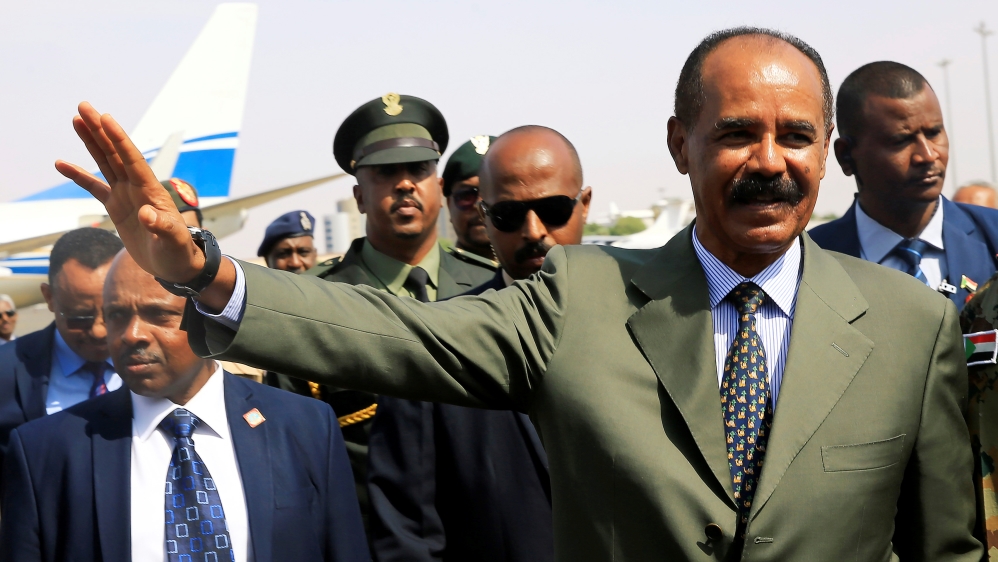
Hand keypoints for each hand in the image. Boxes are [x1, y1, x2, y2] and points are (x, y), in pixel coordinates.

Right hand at [55, 102, 204, 282]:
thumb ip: (163, 227)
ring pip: (105, 162)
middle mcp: (137, 188)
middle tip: (83, 106)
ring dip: (91, 142)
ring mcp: (126, 195)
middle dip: (100, 130)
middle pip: (115, 153)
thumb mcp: (173, 242)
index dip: (119, 139)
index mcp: (151, 192)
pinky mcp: (117, 207)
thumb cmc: (179, 253)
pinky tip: (62, 164)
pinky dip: (79, 176)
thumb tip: (148, 214)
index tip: (105, 118)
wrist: (176, 265)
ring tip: (76, 120)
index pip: (132, 160)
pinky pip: (94, 187)